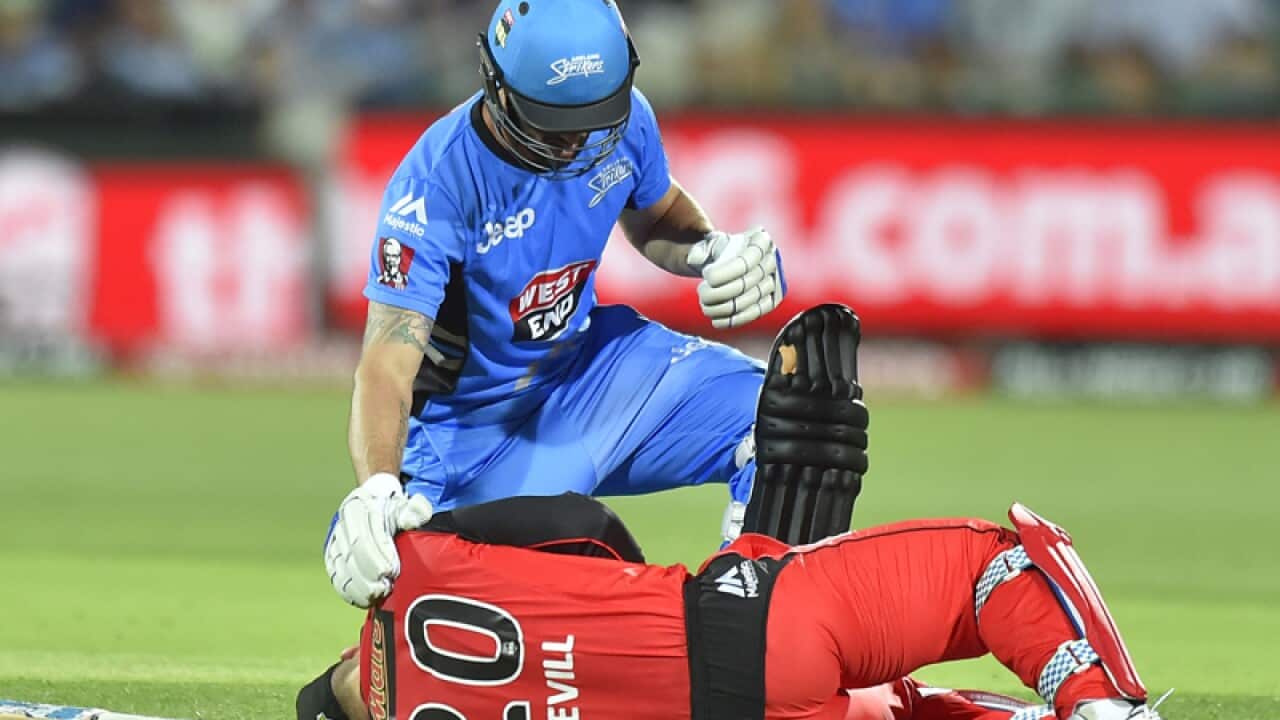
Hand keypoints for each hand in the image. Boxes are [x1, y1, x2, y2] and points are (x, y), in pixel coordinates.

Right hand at [324, 473, 433, 607]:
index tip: (392, 570)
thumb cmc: (395, 510)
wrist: (378, 510)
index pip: (364, 535)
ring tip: (380, 594)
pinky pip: (337, 579)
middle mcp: (342, 524)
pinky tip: (367, 600)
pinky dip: (351, 593)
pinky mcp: (333, 560)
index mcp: (357, 507)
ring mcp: (335, 543)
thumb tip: (415, 517)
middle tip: (387, 586)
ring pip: (342, 568)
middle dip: (369, 573)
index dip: (377, 554)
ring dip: (360, 586)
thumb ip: (413, 510)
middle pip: (351, 554)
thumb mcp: (405, 505)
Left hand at [686, 226, 785, 328]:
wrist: (730, 262)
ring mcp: (774, 281)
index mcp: (760, 240)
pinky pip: (754, 313)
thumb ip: (703, 249)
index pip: (745, 262)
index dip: (724, 273)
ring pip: (748, 300)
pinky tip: (716, 319)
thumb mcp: (712, 243)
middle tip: (702, 292)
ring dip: (722, 308)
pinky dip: (732, 320)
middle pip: (746, 283)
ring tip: (706, 305)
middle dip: (719, 293)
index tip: (706, 276)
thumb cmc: (719, 252)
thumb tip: (696, 258)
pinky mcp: (771, 300)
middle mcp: (772, 260)